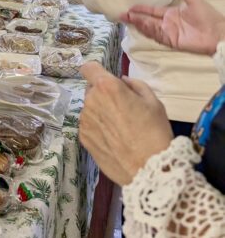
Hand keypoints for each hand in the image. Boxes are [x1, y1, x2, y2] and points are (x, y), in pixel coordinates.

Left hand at [79, 62, 172, 185]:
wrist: (149, 170)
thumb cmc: (155, 132)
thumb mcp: (153, 101)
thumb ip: (134, 85)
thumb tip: (121, 81)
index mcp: (107, 87)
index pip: (88, 68)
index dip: (96, 71)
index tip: (105, 79)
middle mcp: (90, 101)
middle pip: (91, 90)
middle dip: (103, 94)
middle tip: (123, 109)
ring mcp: (84, 121)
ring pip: (90, 108)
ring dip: (100, 112)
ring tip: (120, 128)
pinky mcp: (83, 138)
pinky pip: (89, 125)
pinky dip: (98, 128)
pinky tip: (114, 140)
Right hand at [121, 0, 224, 55]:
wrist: (218, 32)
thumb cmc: (207, 15)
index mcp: (171, 13)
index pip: (152, 11)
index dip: (140, 9)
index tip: (129, 7)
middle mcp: (167, 23)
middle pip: (147, 20)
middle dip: (134, 18)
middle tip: (121, 15)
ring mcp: (169, 33)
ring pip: (150, 28)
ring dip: (139, 24)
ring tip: (128, 19)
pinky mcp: (172, 42)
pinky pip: (157, 36)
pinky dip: (149, 31)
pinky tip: (141, 25)